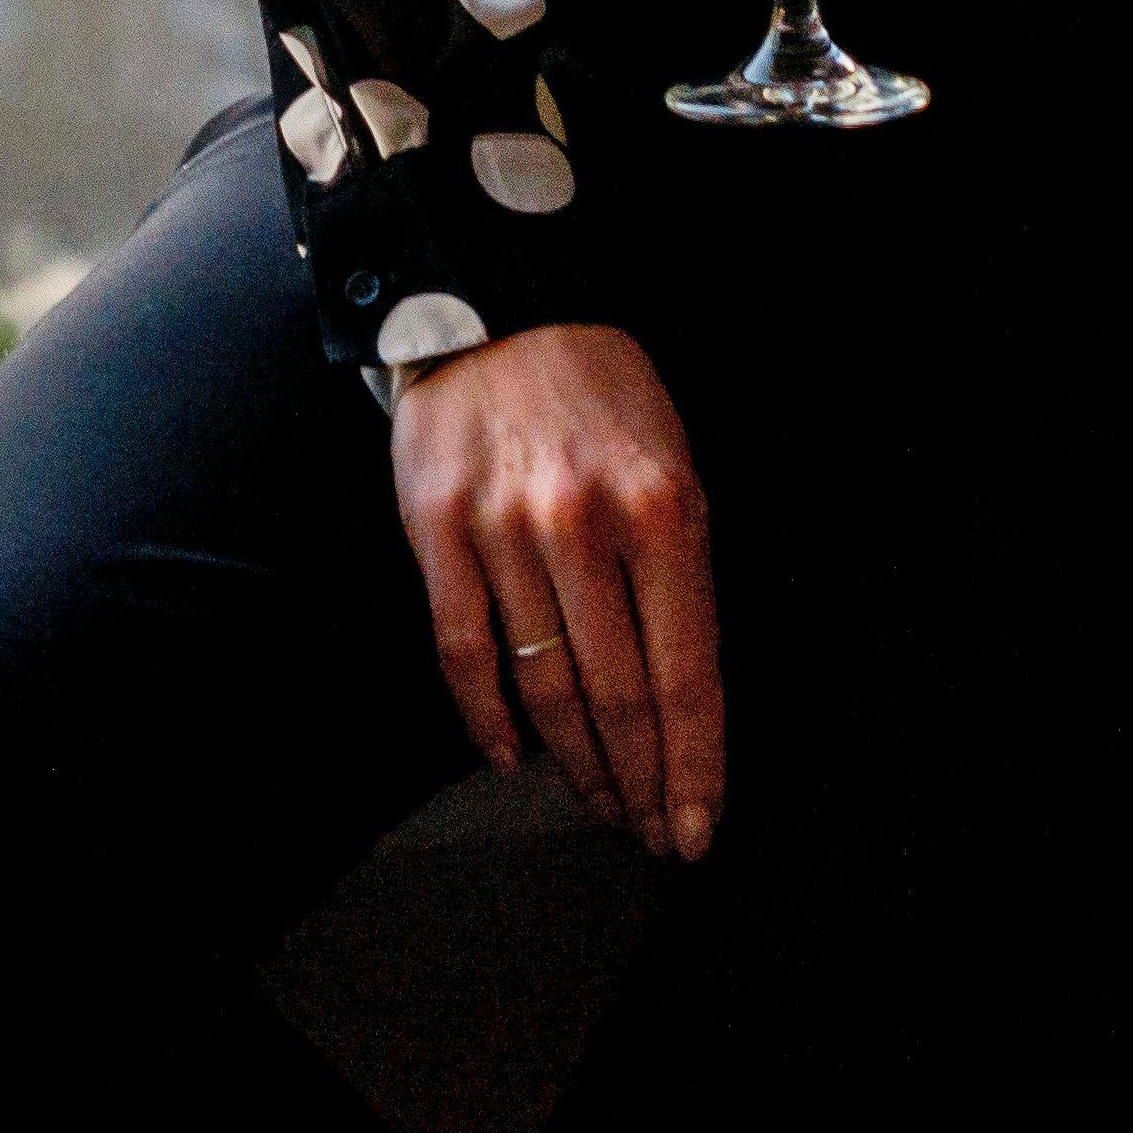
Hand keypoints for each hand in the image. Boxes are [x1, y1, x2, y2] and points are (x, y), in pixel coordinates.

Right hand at [392, 318, 721, 857]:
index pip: (688, 675)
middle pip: (618, 697)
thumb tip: (682, 690)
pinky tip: (510, 755)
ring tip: (594, 799)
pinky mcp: (437, 529)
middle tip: (647, 830)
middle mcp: (585, 525)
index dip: (694, 767)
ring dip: (574, 764)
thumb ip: (679, 568)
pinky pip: (462, 652)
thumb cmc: (600, 390)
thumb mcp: (674, 461)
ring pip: (543, 687)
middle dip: (641, 782)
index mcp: (663, 510)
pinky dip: (488, 718)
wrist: (497, 301)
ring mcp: (505, 530)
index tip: (695, 827)